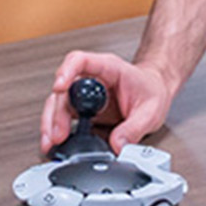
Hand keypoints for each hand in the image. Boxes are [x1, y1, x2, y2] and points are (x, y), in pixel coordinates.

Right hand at [39, 52, 175, 154]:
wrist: (155, 91)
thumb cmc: (151, 90)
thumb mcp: (151, 111)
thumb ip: (134, 128)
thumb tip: (117, 144)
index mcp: (108, 68)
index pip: (80, 61)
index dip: (66, 71)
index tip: (59, 86)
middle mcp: (91, 78)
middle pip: (64, 89)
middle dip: (57, 112)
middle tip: (58, 133)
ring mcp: (85, 93)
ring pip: (58, 103)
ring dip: (51, 122)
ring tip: (50, 141)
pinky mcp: (82, 108)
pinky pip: (63, 115)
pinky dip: (56, 128)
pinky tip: (54, 141)